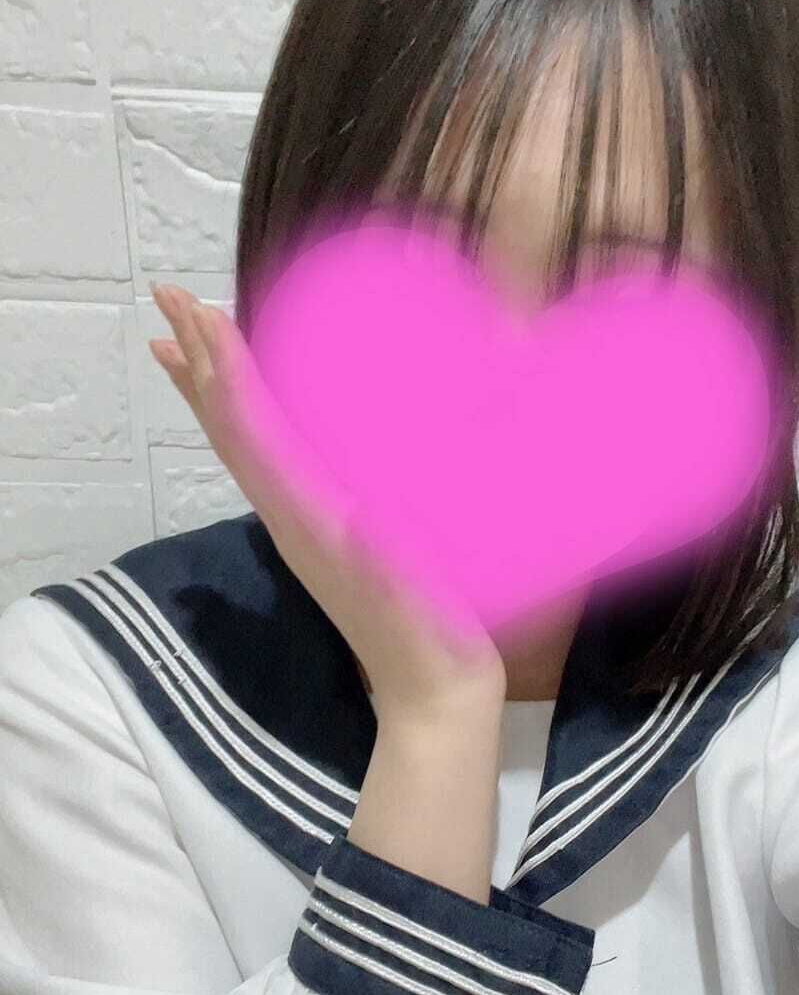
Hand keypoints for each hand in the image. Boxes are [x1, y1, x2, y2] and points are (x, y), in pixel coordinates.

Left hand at [148, 284, 506, 724]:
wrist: (432, 694)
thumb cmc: (429, 630)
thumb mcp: (408, 577)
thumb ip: (383, 539)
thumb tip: (361, 501)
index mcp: (306, 512)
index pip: (248, 426)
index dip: (224, 367)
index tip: (201, 310)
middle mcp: (289, 512)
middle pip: (227, 426)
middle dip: (199, 361)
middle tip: (170, 300)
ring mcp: (302, 524)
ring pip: (241, 443)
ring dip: (213, 389)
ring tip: (189, 348)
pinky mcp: (321, 533)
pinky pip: (271, 462)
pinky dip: (252, 422)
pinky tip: (268, 416)